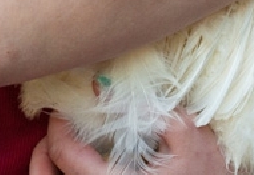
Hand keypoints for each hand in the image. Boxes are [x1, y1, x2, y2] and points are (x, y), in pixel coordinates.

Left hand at [29, 111, 227, 173]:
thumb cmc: (209, 169)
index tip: (63, 106)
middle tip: (54, 125)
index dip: (57, 125)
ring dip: (51, 168)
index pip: (65, 155)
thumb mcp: (187, 132)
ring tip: (57, 145)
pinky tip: (81, 160)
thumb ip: (152, 109)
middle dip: (44, 150)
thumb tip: (104, 86)